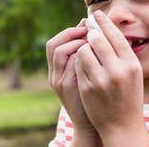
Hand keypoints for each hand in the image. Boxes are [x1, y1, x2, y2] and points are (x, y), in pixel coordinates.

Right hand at [46, 18, 95, 132]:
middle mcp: (54, 74)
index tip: (86, 25)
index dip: (70, 31)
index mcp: (57, 69)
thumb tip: (90, 28)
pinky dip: (82, 54)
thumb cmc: (93, 94)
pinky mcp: (67, 87)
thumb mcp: (86, 72)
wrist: (90, 122)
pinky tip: (95, 53)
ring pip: (60, 51)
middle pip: (53, 44)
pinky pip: (70, 64)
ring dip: (77, 41)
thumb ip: (85, 54)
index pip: (55, 42)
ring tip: (92, 41)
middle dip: (71, 33)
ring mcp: (58, 80)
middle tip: (88, 29)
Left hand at [74, 10, 145, 137]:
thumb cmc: (129, 94)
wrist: (122, 125)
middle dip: (91, 32)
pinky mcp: (88, 89)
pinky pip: (78, 66)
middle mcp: (118, 71)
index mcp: (131, 65)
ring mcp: (101, 81)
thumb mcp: (133, 73)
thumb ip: (123, 52)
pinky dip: (79, 62)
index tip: (97, 14)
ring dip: (83, 47)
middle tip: (88, 30)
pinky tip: (83, 64)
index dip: (105, 22)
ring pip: (84, 51)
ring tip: (87, 50)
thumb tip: (106, 27)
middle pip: (97, 40)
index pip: (116, 36)